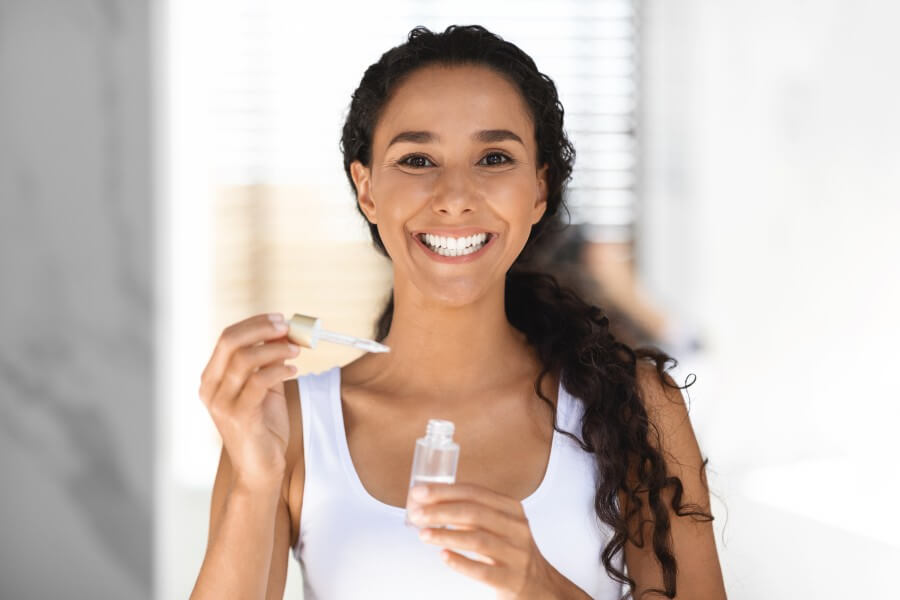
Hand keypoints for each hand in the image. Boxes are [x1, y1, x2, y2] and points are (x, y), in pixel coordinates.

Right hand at [198, 313, 300, 489]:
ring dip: (276, 349)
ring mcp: (221, 403)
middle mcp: (210, 388)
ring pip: (245, 359)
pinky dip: (279, 370)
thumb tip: (284, 332)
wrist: (260, 469)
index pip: (227, 337)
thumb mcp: (265, 388)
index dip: (254, 323)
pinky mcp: (238, 416)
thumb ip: (269, 361)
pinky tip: (294, 371)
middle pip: (230, 342)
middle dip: (262, 329)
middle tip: (288, 327)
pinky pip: (259, 382)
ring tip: (297, 351)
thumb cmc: (263, 427)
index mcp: (212, 378)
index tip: (280, 319)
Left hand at [407, 482, 584, 598]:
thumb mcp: (499, 525)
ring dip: (445, 535)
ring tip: (423, 533)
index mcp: (511, 509)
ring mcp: (516, 554)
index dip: (444, 491)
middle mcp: (517, 528)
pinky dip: (461, 562)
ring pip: (477, 539)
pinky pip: (483, 571)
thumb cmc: (511, 550)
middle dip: (440, 511)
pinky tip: (444, 556)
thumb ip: (470, 513)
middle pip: (474, 513)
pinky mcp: (511, 579)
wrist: (540, 586)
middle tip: (416, 513)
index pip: (474, 493)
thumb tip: (428, 504)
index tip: (419, 492)